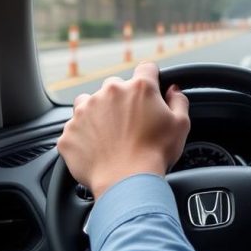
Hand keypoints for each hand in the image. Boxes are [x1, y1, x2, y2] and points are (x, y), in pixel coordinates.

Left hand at [57, 62, 190, 199]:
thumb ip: (179, 101)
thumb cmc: (156, 153)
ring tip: (110, 134)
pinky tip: (98, 149)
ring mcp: (84, 111)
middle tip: (132, 122)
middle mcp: (109, 93)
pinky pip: (75, 127)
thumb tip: (173, 90)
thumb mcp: (181, 125)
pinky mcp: (69, 132)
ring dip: (98, 112)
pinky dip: (84, 135)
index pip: (146, 68)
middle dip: (122, 99)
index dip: (151, 78)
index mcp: (138, 88)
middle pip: (115, 86)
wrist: (126, 181)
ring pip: (89, 102)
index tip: (151, 90)